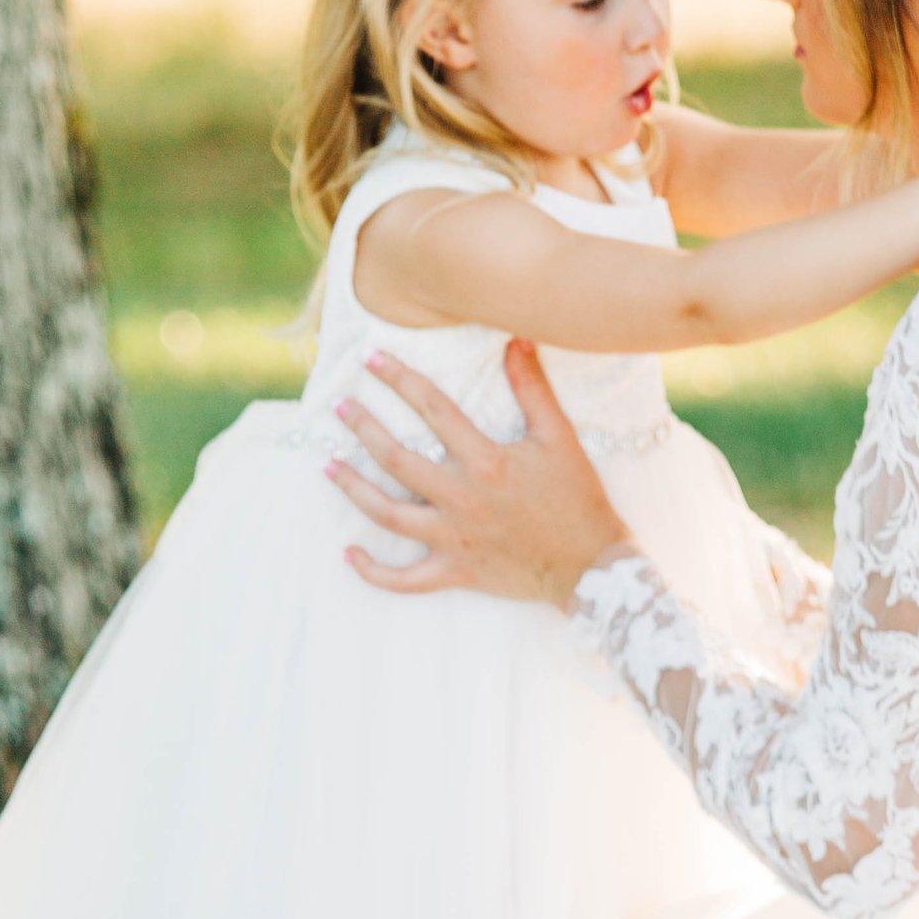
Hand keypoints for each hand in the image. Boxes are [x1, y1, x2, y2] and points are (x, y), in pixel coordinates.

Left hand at [329, 341, 628, 606]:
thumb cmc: (578, 499)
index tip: (370, 359)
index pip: (431, 409)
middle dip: (362, 428)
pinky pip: (404, 579)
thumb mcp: (560, 437)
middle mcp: (460, 497)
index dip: (398, 379)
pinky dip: (374, 571)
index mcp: (484, 461)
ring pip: (387, 514)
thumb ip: (532, 388)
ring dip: (353, 489)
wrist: (591, 565)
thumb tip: (516, 339)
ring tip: (327, 465)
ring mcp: (452, 538)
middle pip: (396, 458)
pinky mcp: (454, 572)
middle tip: (339, 406)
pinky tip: (349, 553)